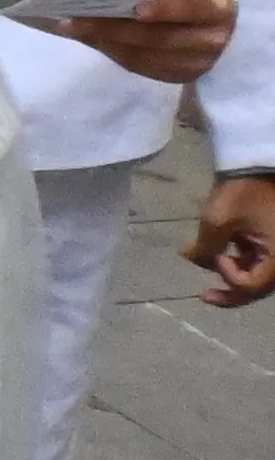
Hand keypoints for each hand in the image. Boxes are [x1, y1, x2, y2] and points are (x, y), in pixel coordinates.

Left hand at [50, 0, 239, 85]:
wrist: (191, 7)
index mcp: (221, 5)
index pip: (198, 8)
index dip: (170, 9)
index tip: (137, 9)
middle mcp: (215, 37)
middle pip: (163, 38)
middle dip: (117, 29)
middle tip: (78, 17)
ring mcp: (199, 62)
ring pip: (146, 56)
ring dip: (106, 42)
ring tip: (72, 26)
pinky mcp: (178, 75)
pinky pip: (140, 66)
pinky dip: (112, 51)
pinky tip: (88, 38)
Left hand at [192, 174, 274, 308]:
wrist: (257, 163)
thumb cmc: (243, 190)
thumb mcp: (218, 220)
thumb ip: (205, 248)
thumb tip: (193, 259)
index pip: (254, 285)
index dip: (230, 278)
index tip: (217, 258)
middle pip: (259, 287)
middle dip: (231, 289)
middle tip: (206, 296)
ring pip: (259, 275)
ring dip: (234, 274)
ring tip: (211, 262)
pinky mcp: (274, 240)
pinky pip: (260, 260)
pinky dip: (241, 261)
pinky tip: (221, 254)